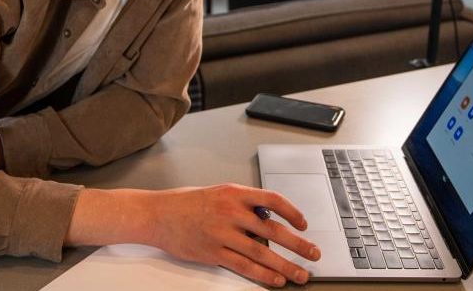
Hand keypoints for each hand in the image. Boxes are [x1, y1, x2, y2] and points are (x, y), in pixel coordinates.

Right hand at [147, 184, 319, 286]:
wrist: (158, 215)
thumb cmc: (187, 202)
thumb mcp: (218, 192)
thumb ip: (243, 204)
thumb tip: (267, 218)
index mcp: (235, 193)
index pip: (273, 200)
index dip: (292, 213)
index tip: (303, 223)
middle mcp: (231, 212)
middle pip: (274, 231)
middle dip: (298, 244)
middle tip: (314, 253)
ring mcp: (223, 234)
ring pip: (262, 253)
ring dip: (286, 266)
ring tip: (300, 274)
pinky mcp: (214, 253)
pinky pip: (244, 266)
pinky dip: (263, 275)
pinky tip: (276, 280)